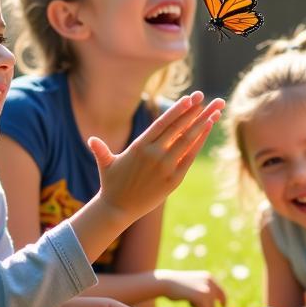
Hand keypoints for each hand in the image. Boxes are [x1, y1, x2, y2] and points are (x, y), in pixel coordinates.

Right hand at [88, 92, 223, 225]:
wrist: (118, 210)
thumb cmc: (112, 183)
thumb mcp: (106, 164)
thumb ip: (101, 150)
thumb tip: (91, 140)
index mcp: (139, 146)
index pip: (162, 123)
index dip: (177, 110)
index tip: (189, 99)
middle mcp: (153, 155)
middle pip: (178, 129)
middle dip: (193, 111)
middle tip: (205, 97)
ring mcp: (165, 168)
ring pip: (187, 142)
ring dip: (201, 125)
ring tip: (214, 111)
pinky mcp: (173, 180)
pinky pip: (189, 158)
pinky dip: (199, 144)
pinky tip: (207, 131)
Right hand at [157, 269, 227, 306]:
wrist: (165, 282)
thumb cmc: (177, 286)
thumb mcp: (193, 285)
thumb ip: (203, 290)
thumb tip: (213, 305)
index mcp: (209, 278)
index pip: (221, 291)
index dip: (222, 300)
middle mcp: (210, 282)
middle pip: (215, 303)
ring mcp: (206, 289)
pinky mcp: (200, 297)